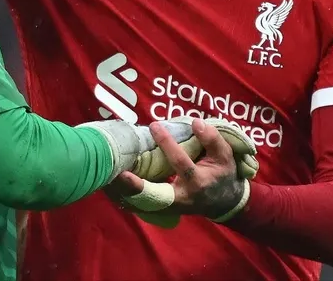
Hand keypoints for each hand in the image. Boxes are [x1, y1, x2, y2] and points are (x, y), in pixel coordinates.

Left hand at [112, 119, 250, 223]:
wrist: (223, 202)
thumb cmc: (222, 174)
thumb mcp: (225, 156)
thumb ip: (212, 139)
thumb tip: (195, 122)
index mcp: (198, 182)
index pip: (180, 163)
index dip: (168, 144)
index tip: (153, 125)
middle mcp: (181, 198)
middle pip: (155, 193)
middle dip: (136, 186)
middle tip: (118, 172)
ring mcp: (170, 207)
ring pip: (143, 203)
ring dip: (125, 192)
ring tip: (107, 175)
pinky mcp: (161, 210)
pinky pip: (140, 205)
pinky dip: (125, 196)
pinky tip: (110, 184)